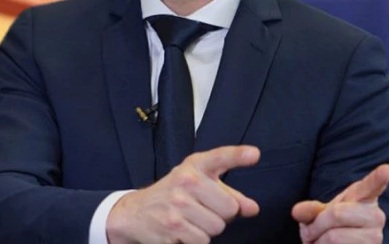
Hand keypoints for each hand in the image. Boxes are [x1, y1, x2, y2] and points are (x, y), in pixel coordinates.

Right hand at [106, 145, 260, 243]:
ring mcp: (178, 203)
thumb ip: (228, 194)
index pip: (219, 158)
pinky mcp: (172, 226)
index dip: (238, 156)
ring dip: (207, 229)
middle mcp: (186, 181)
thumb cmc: (172, 195)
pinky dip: (194, 241)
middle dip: (220, 215)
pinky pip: (202, 241)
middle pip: (230, 208)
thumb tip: (252, 208)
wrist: (135, 212)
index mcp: (195, 167)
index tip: (253, 154)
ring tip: (190, 220)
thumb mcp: (198, 185)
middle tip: (201, 209)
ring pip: (217, 227)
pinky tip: (181, 230)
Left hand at [292, 164, 388, 243]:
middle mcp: (375, 216)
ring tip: (323, 241)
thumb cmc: (328, 226)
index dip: (378, 178)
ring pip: (334, 237)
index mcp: (362, 197)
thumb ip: (308, 209)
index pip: (371, 186)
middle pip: (336, 214)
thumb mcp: (316, 213)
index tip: (385, 169)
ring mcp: (376, 236)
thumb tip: (297, 211)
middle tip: (315, 230)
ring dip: (320, 241)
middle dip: (317, 224)